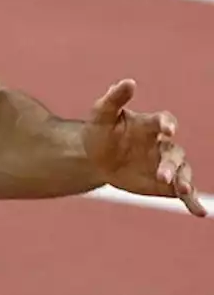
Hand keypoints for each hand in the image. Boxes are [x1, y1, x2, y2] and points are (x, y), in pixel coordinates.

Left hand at [83, 79, 204, 216]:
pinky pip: (183, 193)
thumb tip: (129, 82)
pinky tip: (199, 212)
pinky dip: (192, 202)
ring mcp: (166, 165)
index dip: (167, 124)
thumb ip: (114, 99)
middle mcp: (162, 145)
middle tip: (162, 175)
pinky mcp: (165, 185)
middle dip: (170, 164)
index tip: (168, 129)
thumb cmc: (100, 131)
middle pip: (174, 152)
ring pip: (182, 172)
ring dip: (184, 181)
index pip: (164, 121)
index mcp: (149, 125)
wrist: (94, 158)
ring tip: (182, 190)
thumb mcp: (101, 115)